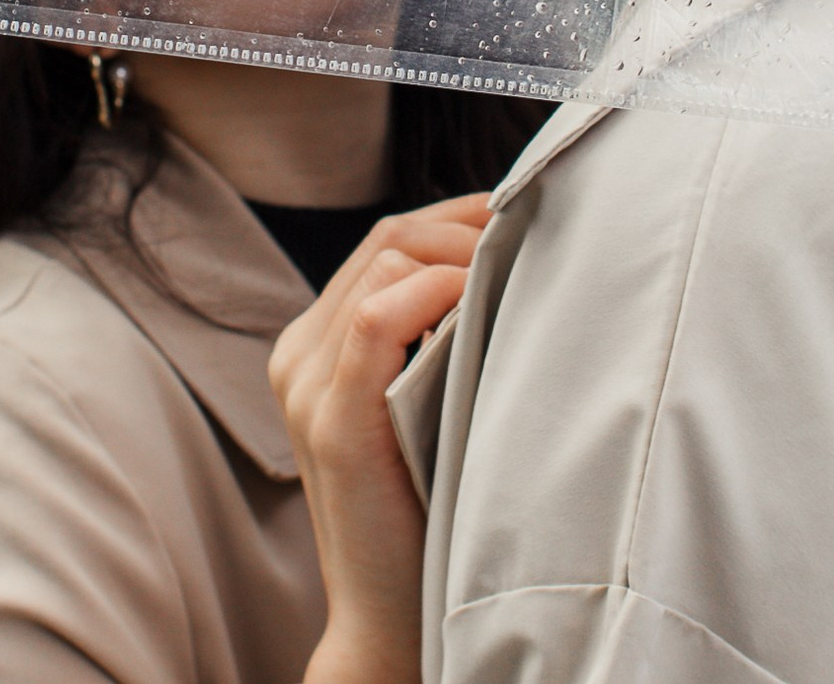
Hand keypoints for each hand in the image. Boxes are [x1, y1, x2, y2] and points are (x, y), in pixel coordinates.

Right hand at [272, 194, 491, 683]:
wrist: (391, 615)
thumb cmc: (428, 508)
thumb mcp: (428, 404)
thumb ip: (440, 340)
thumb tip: (511, 266)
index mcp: (315, 348)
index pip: (385, 241)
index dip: (457, 219)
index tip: (522, 220)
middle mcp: (298, 356)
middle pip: (386, 238)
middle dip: (466, 226)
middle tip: (535, 241)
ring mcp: (307, 385)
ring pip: (382, 262)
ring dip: (463, 254)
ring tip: (521, 275)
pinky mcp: (331, 418)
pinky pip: (376, 315)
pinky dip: (437, 292)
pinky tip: (482, 303)